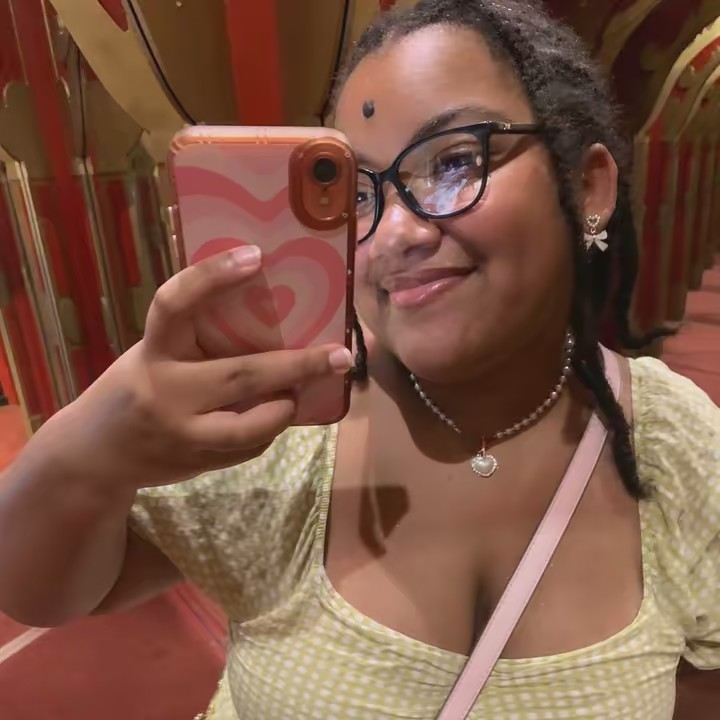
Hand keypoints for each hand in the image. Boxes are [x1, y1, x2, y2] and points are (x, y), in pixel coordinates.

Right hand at [53, 246, 352, 488]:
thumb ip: (196, 342)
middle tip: (340, 355)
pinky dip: (268, 429)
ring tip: (302, 393)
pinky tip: (272, 416)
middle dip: (298, 366)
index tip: (256, 255)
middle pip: (240, 375)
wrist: (94, 456)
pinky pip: (248, 447)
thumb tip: (268, 321)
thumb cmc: (133, 389)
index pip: (175, 304)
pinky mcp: (195, 462)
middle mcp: (164, 391)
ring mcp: (181, 432)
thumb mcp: (153, 355)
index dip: (212, 275)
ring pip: (252, 425)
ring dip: (286, 407)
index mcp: (152, 351)